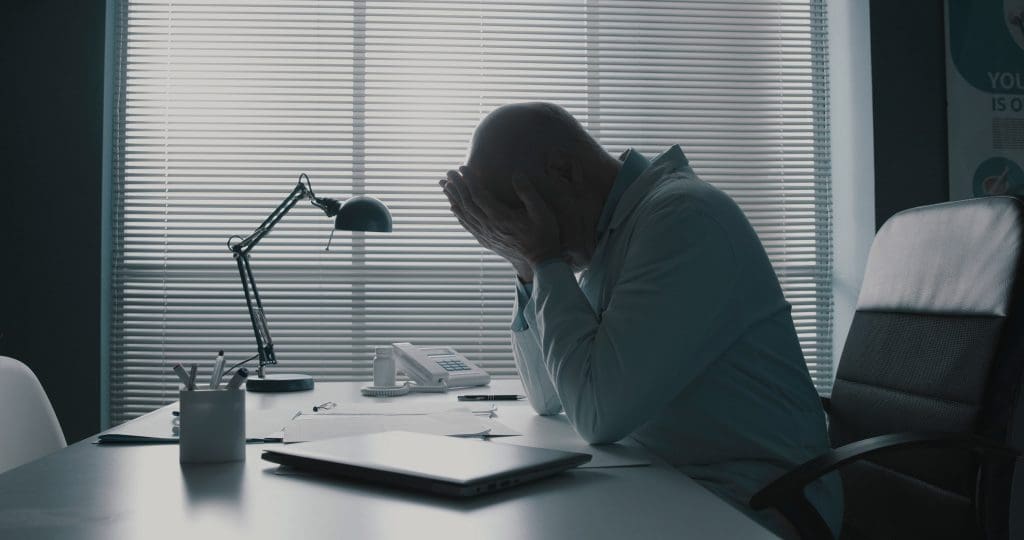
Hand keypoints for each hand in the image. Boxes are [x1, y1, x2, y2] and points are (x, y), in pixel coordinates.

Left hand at [440, 167, 561, 279]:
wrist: (541, 260)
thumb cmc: (544, 234)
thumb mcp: (542, 211)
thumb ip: (528, 192)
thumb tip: (517, 174)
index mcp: (501, 217)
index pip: (479, 195)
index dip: (469, 180)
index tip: (463, 167)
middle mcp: (489, 227)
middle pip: (467, 204)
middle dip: (457, 186)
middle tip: (449, 172)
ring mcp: (486, 235)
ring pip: (464, 214)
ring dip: (454, 199)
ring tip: (445, 186)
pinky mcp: (486, 241)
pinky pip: (467, 226)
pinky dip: (458, 215)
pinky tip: (453, 208)